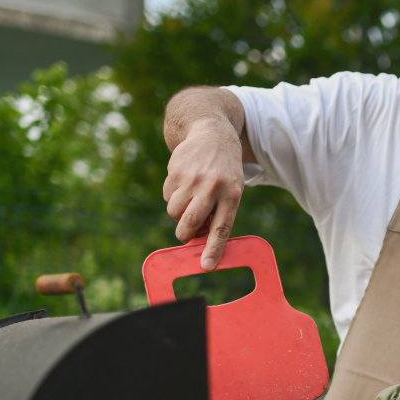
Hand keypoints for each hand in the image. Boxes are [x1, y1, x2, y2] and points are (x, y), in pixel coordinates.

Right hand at [163, 118, 245, 269]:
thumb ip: (219, 213)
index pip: (221, 228)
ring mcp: (192, 178)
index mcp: (232, 195)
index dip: (212, 249)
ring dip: (177, 214)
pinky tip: (184, 183)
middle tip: (186, 233)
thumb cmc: (225, 172)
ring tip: (190, 201)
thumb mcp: (232, 190)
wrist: (213, 134)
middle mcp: (212, 187)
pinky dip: (173, 196)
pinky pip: (167, 196)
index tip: (206, 266)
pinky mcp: (176, 171)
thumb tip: (200, 240)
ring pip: (173, 212)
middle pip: (190, 223)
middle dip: (184, 234)